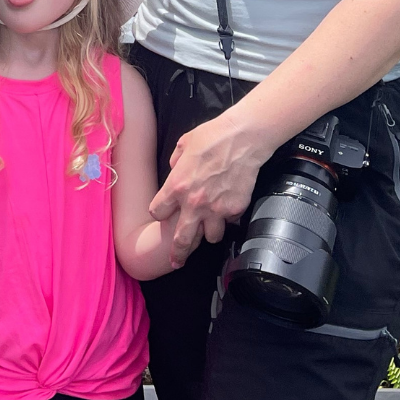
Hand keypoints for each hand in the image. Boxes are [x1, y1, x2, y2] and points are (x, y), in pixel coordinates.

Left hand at [148, 113, 265, 262]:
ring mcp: (216, 209)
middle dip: (178, 253)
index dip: (159, 212)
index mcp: (176, 186)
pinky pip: (229, 223)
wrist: (242, 139)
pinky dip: (227, 219)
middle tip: (176, 261)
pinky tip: (227, 209)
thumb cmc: (212, 137)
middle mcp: (194, 203)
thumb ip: (175, 163)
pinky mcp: (234, 210)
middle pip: (181, 240)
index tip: (163, 213)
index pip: (157, 212)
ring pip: (209, 238)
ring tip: (208, 227)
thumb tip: (175, 170)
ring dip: (208, 233)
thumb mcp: (183, 145)